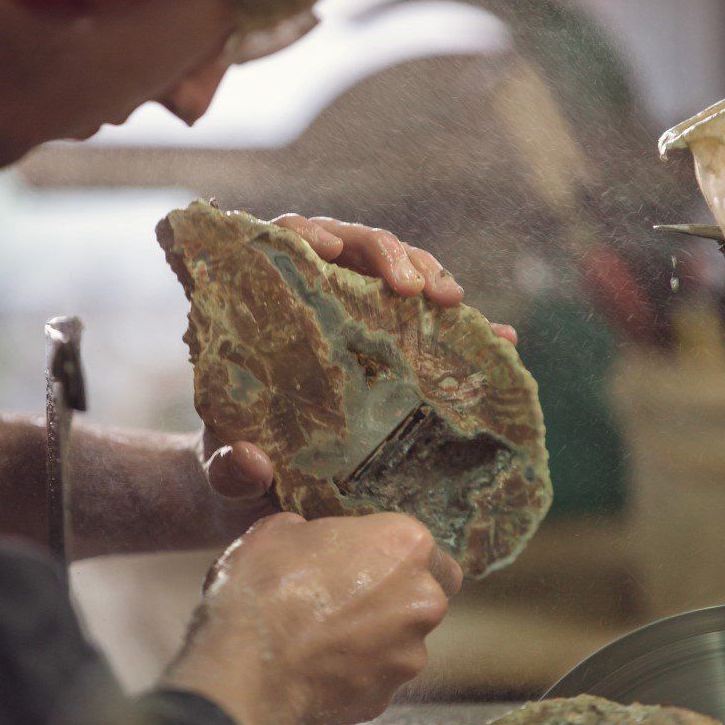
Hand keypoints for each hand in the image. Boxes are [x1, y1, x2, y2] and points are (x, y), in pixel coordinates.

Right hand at [165, 512, 461, 724]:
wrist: (242, 666)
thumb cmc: (263, 586)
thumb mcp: (278, 530)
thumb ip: (312, 531)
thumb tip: (308, 537)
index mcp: (405, 545)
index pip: (424, 548)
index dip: (393, 555)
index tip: (362, 561)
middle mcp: (421, 600)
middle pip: (423, 595)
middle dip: (393, 598)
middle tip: (345, 599)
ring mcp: (407, 656)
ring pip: (401, 641)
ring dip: (373, 639)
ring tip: (321, 639)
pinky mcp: (384, 699)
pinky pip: (374, 678)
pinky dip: (353, 674)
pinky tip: (314, 668)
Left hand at [204, 214, 516, 501]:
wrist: (264, 492)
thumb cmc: (236, 464)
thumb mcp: (223, 470)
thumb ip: (228, 467)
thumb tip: (249, 462)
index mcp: (264, 306)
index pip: (282, 241)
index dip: (306, 232)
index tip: (329, 248)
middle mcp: (315, 298)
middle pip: (353, 246)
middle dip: (388, 254)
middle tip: (414, 288)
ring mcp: (360, 317)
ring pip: (397, 273)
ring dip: (429, 275)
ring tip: (454, 302)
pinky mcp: (395, 344)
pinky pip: (432, 321)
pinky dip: (464, 324)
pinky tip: (501, 337)